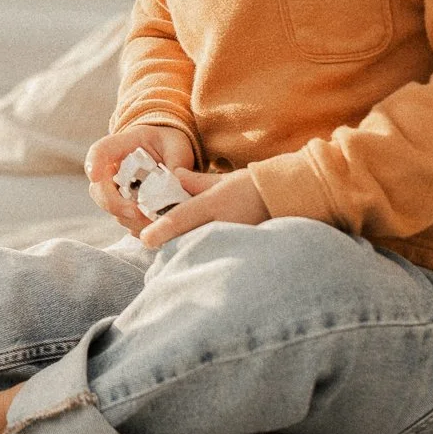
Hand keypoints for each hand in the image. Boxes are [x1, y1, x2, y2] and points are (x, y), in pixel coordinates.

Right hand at [84, 124, 197, 234]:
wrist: (166, 151)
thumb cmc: (168, 144)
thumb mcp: (177, 146)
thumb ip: (177, 161)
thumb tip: (177, 185)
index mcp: (121, 146)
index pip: (100, 152)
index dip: (93, 163)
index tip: (94, 176)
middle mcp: (111, 170)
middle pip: (98, 189)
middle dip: (114, 204)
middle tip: (135, 212)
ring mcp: (115, 190)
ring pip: (110, 209)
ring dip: (129, 219)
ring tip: (155, 222)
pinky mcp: (123, 206)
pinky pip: (124, 220)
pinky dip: (137, 226)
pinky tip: (155, 225)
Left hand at [138, 168, 269, 248]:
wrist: (288, 197)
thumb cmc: (254, 186)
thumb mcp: (222, 180)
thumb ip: (196, 181)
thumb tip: (173, 175)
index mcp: (215, 203)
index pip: (182, 218)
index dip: (161, 230)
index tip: (145, 239)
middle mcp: (223, 223)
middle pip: (187, 239)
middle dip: (170, 244)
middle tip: (154, 245)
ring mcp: (234, 239)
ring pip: (201, 250)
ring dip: (186, 252)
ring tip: (174, 253)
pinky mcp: (242, 251)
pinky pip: (217, 256)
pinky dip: (204, 256)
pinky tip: (198, 258)